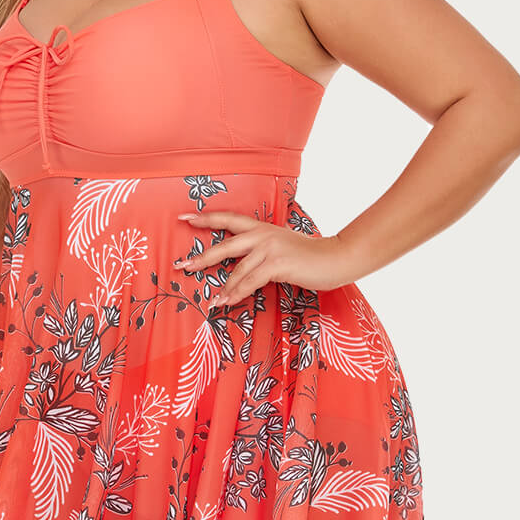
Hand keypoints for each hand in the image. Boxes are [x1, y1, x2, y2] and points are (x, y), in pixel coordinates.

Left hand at [173, 210, 355, 307]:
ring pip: (237, 269)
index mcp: (262, 227)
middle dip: (202, 257)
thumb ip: (262, 252)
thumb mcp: (282, 247)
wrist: (337, 257)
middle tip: (183, 266)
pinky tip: (227, 302)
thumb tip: (242, 269)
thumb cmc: (310, 256)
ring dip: (223, 288)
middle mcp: (263, 234)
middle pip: (224, 245)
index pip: (228, 219)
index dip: (205, 217)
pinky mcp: (277, 263)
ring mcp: (270, 248)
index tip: (183, 217)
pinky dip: (237, 293)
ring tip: (213, 302)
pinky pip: (250, 281)